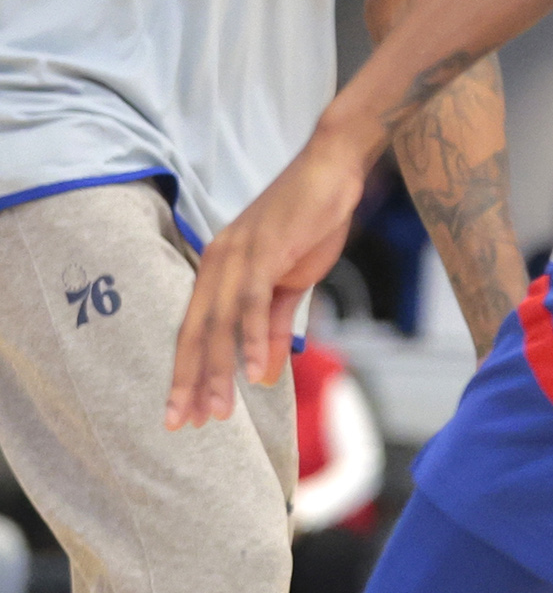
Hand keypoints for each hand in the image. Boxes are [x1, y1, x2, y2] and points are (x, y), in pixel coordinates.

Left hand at [169, 127, 372, 428]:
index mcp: (220, 270)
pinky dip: (252, 338)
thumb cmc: (312, 220)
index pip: (195, 330)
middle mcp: (218, 263)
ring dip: (216, 371)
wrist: (332, 169)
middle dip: (187, 382)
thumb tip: (262, 369)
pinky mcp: (265, 251)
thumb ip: (275, 323)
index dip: (187, 373)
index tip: (183, 411)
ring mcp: (238, 257)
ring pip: (219, 325)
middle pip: (195, 332)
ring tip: (216, 411)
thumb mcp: (293, 280)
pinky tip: (253, 370)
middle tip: (180, 423)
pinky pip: (253, 303)